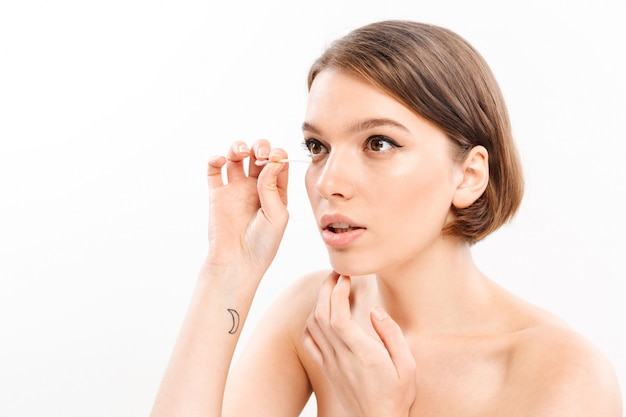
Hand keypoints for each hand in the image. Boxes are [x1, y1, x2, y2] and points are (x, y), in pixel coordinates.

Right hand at [204, 139, 288, 276]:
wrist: (237, 262)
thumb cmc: (263, 244)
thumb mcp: (277, 216)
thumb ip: (272, 188)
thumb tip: (271, 162)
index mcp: (275, 191)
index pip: (278, 163)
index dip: (277, 154)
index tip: (274, 158)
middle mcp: (256, 187)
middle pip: (258, 154)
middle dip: (260, 146)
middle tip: (259, 155)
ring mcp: (235, 189)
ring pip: (236, 157)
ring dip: (238, 147)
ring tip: (240, 153)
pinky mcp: (217, 194)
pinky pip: (214, 170)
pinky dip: (215, 159)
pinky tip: (220, 161)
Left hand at [302, 273, 416, 416]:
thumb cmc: (397, 393)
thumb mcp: (407, 365)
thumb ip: (391, 335)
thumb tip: (376, 310)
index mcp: (362, 353)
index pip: (339, 317)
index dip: (337, 293)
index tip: (345, 277)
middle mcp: (341, 357)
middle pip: (322, 316)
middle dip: (326, 289)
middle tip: (336, 274)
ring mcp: (330, 363)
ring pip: (313, 326)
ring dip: (318, 302)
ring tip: (330, 288)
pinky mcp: (326, 369)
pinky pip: (309, 342)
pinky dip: (310, 322)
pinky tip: (320, 314)